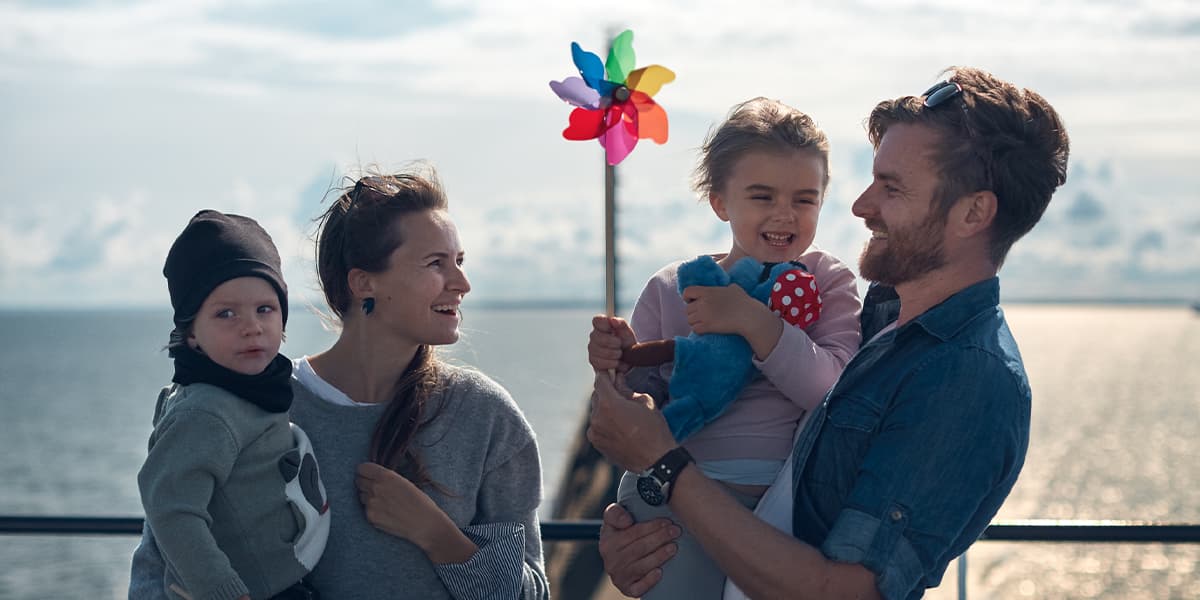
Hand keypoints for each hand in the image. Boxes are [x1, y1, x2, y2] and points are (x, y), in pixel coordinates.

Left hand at [355, 462, 476, 562]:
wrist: (425, 524)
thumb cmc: (420, 502)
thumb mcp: (405, 482)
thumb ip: (387, 479)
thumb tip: (374, 478)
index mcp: (386, 476)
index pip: (362, 468)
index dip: (365, 472)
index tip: (368, 475)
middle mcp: (376, 488)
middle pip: (359, 481)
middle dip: (365, 484)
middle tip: (377, 490)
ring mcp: (371, 503)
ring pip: (361, 496)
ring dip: (368, 497)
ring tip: (384, 503)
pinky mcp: (370, 517)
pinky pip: (366, 510)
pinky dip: (373, 510)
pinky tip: (386, 513)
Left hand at [587, 373, 674, 471]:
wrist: (656, 461)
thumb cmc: (654, 430)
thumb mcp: (645, 402)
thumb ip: (626, 389)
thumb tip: (618, 381)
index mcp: (609, 404)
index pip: (600, 380)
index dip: (607, 375)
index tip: (613, 374)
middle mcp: (597, 417)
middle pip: (596, 396)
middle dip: (607, 393)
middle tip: (622, 395)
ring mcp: (594, 432)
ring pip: (596, 412)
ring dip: (605, 409)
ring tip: (623, 415)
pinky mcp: (596, 443)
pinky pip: (597, 426)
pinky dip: (604, 423)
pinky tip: (620, 427)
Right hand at [588, 314, 637, 372]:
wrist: (629, 359)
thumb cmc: (626, 343)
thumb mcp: (627, 332)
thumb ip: (621, 323)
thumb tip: (613, 320)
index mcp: (602, 326)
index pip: (596, 320)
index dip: (604, 324)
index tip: (612, 329)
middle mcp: (594, 336)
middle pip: (598, 337)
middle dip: (613, 343)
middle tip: (620, 345)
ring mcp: (592, 349)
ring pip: (599, 351)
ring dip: (613, 354)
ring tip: (620, 354)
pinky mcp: (593, 361)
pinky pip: (599, 362)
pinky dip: (611, 363)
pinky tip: (616, 362)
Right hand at [598, 503, 680, 596]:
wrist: (618, 560)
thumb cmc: (620, 536)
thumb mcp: (613, 521)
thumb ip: (615, 513)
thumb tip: (626, 521)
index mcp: (607, 542)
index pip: (632, 533)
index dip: (651, 526)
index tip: (666, 521)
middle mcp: (611, 561)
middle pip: (639, 548)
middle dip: (660, 538)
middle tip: (675, 531)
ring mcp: (619, 577)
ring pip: (642, 566)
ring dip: (660, 556)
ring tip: (673, 547)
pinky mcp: (627, 590)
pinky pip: (638, 587)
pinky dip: (649, 580)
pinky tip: (660, 572)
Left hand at [681, 284, 767, 335]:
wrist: (749, 316)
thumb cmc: (744, 302)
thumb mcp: (734, 288)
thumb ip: (725, 288)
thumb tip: (726, 288)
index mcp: (708, 291)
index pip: (687, 291)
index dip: (688, 297)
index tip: (693, 302)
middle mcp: (703, 302)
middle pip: (687, 309)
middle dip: (693, 313)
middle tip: (702, 316)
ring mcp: (704, 315)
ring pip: (689, 320)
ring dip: (695, 322)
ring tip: (704, 323)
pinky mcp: (708, 326)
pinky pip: (695, 329)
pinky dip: (699, 330)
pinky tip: (706, 330)